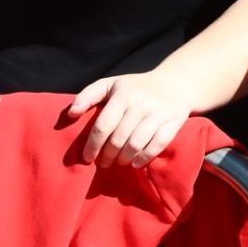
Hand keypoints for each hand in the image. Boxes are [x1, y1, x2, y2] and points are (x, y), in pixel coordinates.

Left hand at [68, 71, 191, 168]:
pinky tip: (135, 163)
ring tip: (119, 162)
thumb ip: (88, 95)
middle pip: (118, 140)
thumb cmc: (136, 87)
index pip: (102, 127)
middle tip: (103, 163)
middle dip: (107, 156)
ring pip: (136, 145)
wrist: (177, 83)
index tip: (87, 158)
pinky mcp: (174, 122)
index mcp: (123, 95)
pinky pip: (157, 146)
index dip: (92, 146)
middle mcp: (141, 103)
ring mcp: (159, 113)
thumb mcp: (111, 84)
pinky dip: (144, 158)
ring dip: (124, 159)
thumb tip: (70, 114)